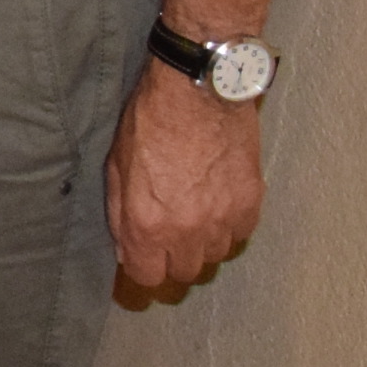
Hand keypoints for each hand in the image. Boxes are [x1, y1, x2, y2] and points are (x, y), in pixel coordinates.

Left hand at [106, 61, 263, 291]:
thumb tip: (126, 250)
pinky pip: (241, 234)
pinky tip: (219, 202)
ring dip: (204, 242)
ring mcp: (222, 219)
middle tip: (171, 232)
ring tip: (196, 213)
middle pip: (185, 272)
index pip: (148, 277)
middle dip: (174, 257)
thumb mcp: (116, 167)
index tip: (145, 254)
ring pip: (216, 256)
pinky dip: (230, 225)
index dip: (144, 266)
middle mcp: (187, 230)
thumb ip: (119, 215)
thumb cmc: (150, 121)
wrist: (198, 89)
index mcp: (147, 224)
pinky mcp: (250, 203)